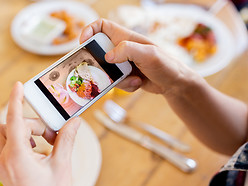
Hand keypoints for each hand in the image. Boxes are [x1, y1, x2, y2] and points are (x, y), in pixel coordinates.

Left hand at [0, 82, 84, 185]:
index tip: (18, 85)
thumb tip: (75, 122)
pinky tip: (39, 155)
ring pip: (5, 138)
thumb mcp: (62, 165)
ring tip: (45, 144)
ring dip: (24, 134)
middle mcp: (5, 160)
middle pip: (8, 127)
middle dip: (29, 123)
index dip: (16, 99)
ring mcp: (3, 168)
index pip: (14, 119)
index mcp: (17, 156)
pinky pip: (8, 150)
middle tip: (51, 134)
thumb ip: (67, 140)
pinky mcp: (6, 174)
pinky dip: (21, 145)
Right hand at [80, 19, 201, 96]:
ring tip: (133, 79)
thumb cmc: (166, 64)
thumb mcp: (148, 54)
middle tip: (103, 72)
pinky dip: (125, 85)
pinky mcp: (124, 76)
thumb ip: (127, 51)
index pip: (101, 26)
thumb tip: (108, 56)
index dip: (89, 31)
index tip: (83, 43)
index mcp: (125, 38)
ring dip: (117, 79)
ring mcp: (122, 63)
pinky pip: (115, 82)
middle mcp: (121, 49)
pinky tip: (138, 83)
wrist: (175, 84)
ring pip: (106, 71)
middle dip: (100, 64)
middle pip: (98, 52)